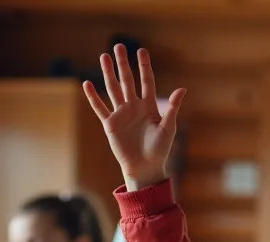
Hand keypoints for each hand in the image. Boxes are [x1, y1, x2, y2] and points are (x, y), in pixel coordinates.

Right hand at [83, 44, 185, 190]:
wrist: (145, 167)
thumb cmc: (159, 149)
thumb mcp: (168, 127)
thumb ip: (173, 108)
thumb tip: (182, 89)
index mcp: (149, 106)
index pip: (146, 81)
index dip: (144, 66)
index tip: (142, 51)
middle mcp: (134, 106)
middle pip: (127, 80)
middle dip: (123, 64)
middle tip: (119, 46)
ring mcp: (121, 114)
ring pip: (113, 89)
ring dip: (108, 73)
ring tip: (103, 56)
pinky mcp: (110, 124)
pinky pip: (100, 108)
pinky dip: (93, 97)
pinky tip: (87, 84)